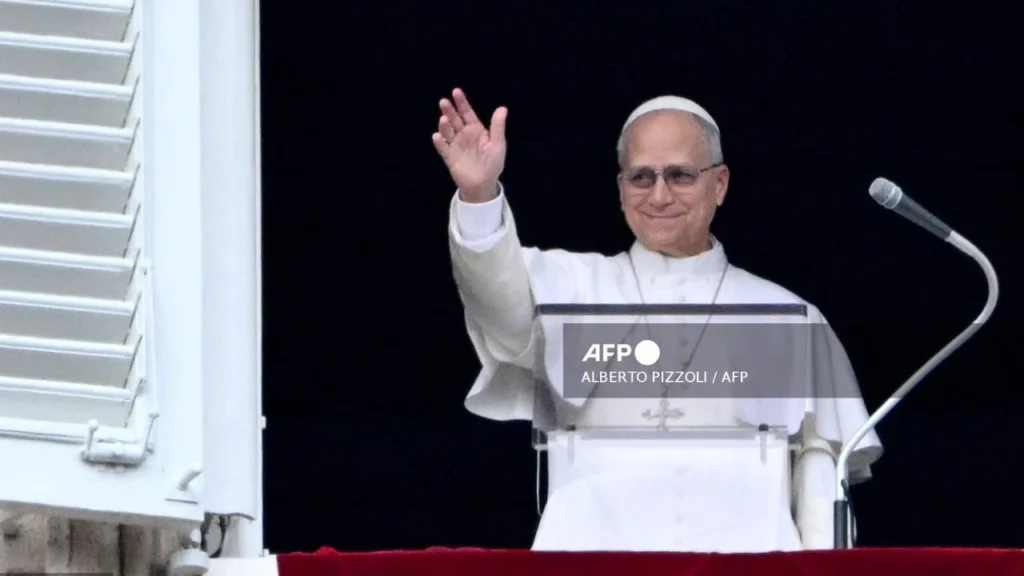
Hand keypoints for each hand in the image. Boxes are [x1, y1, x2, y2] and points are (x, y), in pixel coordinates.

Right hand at [432, 88, 507, 202]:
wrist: (484, 184)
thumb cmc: (493, 163)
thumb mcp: (498, 144)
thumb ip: (498, 126)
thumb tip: (502, 108)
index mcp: (476, 130)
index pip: (467, 113)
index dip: (462, 103)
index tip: (456, 92)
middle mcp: (464, 135)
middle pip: (455, 120)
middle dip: (449, 111)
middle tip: (444, 102)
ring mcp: (455, 145)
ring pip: (447, 132)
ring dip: (444, 125)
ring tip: (443, 119)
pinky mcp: (449, 157)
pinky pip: (443, 148)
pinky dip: (440, 142)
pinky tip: (437, 136)